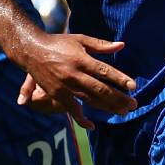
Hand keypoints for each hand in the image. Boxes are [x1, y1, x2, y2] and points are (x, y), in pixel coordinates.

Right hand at [17, 34, 136, 127]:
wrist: (31, 50)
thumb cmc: (58, 42)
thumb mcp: (80, 39)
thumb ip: (101, 45)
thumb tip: (122, 45)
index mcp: (81, 60)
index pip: (105, 71)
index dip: (120, 79)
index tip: (133, 86)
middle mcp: (74, 75)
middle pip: (100, 89)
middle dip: (118, 98)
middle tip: (133, 105)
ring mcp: (65, 86)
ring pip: (90, 100)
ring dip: (107, 107)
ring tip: (123, 112)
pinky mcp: (57, 95)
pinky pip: (72, 110)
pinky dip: (82, 119)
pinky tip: (93, 125)